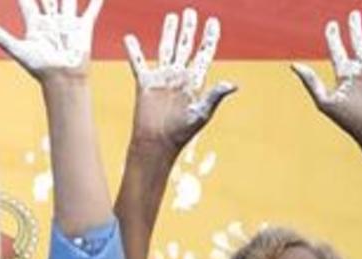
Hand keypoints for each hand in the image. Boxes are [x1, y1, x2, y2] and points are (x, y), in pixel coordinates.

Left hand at [0, 0, 104, 80]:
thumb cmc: (40, 67)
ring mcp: (67, 24)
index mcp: (35, 26)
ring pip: (68, 1)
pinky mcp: (82, 28)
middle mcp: (51, 23)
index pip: (28, 4)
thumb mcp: (19, 50)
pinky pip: (90, 12)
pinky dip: (95, 3)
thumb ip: (3, 38)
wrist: (62, 78)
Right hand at [124, 8, 235, 155]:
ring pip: (165, 48)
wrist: (157, 143)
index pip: (204, 53)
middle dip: (188, 28)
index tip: (213, 21)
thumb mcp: (201, 113)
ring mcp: (162, 78)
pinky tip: (129, 38)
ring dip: (168, 32)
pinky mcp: (145, 83)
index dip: (209, 37)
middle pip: (185, 45)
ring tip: (171, 16)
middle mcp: (179, 76)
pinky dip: (133, 51)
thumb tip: (232, 84)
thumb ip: (214, 96)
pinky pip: (138, 63)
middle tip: (190, 11)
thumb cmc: (181, 132)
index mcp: (195, 80)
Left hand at [292, 10, 361, 163]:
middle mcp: (360, 69)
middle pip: (357, 42)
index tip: (332, 25)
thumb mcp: (325, 101)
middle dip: (354, 28)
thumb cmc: (349, 120)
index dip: (334, 37)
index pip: (337, 50)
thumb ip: (311, 82)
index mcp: (343, 74)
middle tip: (354, 13)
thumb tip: (293, 65)